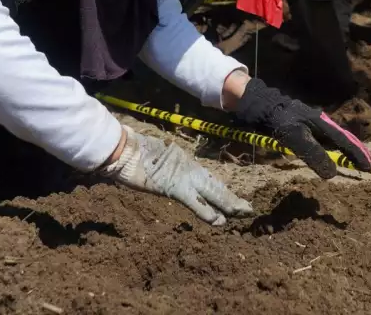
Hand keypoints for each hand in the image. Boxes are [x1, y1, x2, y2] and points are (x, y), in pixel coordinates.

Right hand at [100, 126, 252, 225]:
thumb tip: (166, 172)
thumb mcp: (154, 159)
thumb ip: (165, 166)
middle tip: (248, 208)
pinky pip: (195, 202)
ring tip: (244, 212)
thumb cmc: (132, 152)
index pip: (207, 179)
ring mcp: (183, 176)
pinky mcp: (174, 187)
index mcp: (183, 162)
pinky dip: (208, 212)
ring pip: (212, 192)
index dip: (220, 190)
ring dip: (228, 204)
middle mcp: (188, 167)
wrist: (122, 149)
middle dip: (231, 198)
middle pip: (214, 185)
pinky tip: (220, 221)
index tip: (232, 199)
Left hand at [234, 78, 370, 177]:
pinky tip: (328, 155)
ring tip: (352, 162)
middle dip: (355, 152)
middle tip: (366, 165)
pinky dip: (330, 150)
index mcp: (323, 124)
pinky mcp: (300, 128)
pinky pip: (320, 141)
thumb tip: (333, 174)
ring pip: (332, 140)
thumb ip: (314, 154)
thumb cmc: (278, 119)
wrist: (259, 104)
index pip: (345, 142)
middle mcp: (320, 123)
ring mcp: (310, 125)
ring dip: (343, 151)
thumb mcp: (295, 137)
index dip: (357, 155)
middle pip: (342, 139)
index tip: (370, 167)